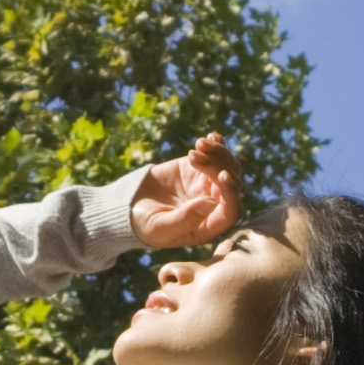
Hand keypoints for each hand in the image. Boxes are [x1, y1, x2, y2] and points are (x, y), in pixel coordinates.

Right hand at [131, 132, 241, 252]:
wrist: (131, 206)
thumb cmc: (145, 225)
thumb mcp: (161, 228)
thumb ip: (185, 219)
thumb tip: (211, 203)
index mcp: (208, 225)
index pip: (232, 210)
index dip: (231, 193)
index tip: (222, 175)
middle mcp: (215, 206)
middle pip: (232, 183)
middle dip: (218, 165)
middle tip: (192, 156)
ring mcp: (209, 185)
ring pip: (228, 166)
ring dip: (218, 152)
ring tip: (198, 143)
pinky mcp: (200, 169)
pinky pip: (217, 155)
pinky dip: (218, 144)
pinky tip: (210, 137)